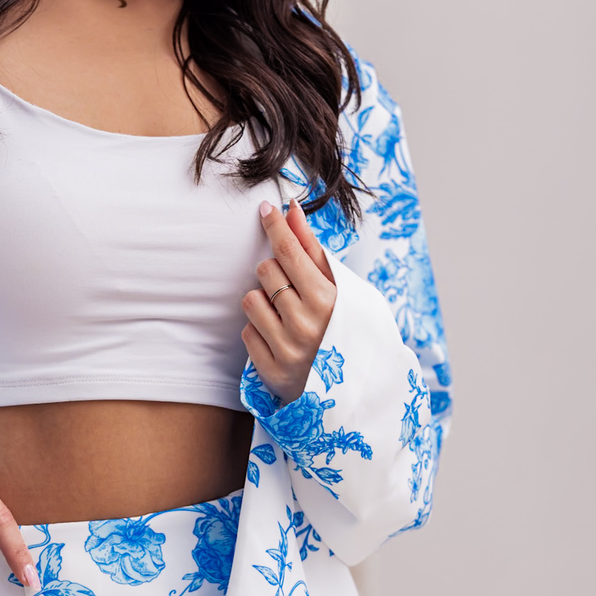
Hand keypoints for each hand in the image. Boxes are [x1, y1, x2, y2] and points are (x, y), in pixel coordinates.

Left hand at [241, 200, 336, 404]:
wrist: (349, 386)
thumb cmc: (340, 325)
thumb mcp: (337, 286)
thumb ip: (311, 249)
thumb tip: (291, 209)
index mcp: (328, 300)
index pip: (291, 253)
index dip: (276, 227)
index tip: (265, 209)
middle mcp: (306, 324)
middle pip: (266, 271)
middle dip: (274, 274)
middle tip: (290, 289)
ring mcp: (287, 349)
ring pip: (250, 300)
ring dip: (262, 302)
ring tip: (284, 315)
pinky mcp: (270, 370)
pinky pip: (246, 332)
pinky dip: (258, 331)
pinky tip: (278, 338)